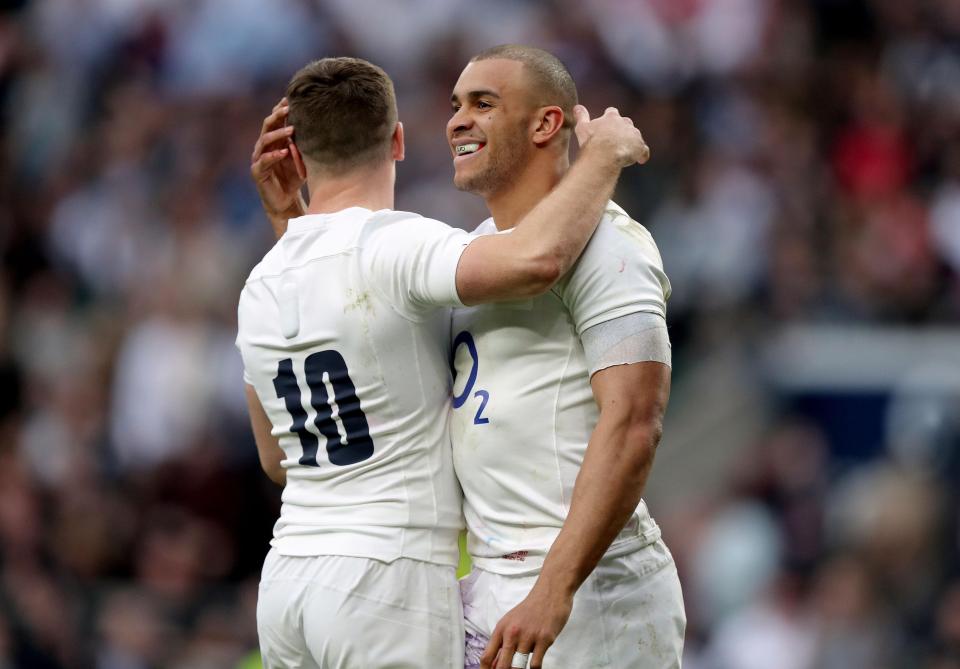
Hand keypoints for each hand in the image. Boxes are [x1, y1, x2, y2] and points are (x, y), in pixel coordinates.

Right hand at [250, 98, 305, 237]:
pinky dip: (274, 156)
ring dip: (278, 134)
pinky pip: (263, 161)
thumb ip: (304, 144)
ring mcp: (259, 159)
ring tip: (291, 129)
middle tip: (289, 108)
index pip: (275, 121)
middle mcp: (264, 147)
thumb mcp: (302, 158)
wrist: (286, 202)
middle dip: (277, 115)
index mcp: (273, 141)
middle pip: (267, 126)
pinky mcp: (258, 172)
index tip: (291, 99)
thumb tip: (319, 127)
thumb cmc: (294, 178)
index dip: (280, 109)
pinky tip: (284, 152)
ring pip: (264, 141)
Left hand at [480, 585, 572, 668]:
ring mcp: (528, 636)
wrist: (550, 593)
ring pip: (518, 667)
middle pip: (501, 666)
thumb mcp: (511, 622)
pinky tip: (534, 666)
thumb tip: (495, 665)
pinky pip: (535, 664)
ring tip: (522, 668)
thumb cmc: (531, 609)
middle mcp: (512, 633)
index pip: (487, 656)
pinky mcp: (544, 639)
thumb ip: (503, 643)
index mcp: (501, 629)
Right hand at [573, 104, 649, 167]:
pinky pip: (644, 151)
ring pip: (635, 136)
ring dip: (632, 142)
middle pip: (626, 123)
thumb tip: (577, 107)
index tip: (606, 126)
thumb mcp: (582, 127)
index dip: (609, 119)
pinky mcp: (640, 147)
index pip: (611, 112)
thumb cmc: (592, 141)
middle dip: (622, 130)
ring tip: (625, 153)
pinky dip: (642, 155)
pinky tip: (639, 160)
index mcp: (611, 117)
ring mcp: (634, 134)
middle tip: (615, 141)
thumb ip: (581, 116)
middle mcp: (625, 122)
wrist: (604, 154)